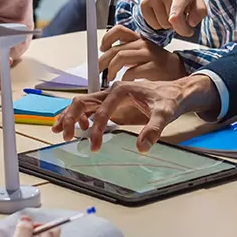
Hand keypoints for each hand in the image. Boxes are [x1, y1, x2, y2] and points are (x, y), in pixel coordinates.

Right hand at [52, 76, 217, 152]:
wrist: (175, 93)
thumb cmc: (168, 100)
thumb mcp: (165, 114)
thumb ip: (153, 130)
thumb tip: (142, 147)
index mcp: (121, 90)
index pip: (101, 111)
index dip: (96, 129)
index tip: (94, 146)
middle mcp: (111, 90)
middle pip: (83, 101)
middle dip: (71, 117)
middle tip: (65, 135)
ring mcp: (109, 96)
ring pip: (82, 103)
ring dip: (70, 116)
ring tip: (61, 131)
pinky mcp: (110, 103)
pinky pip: (89, 108)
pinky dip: (79, 116)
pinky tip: (79, 128)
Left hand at [99, 25, 184, 81]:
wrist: (178, 70)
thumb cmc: (157, 63)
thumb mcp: (142, 52)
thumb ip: (126, 51)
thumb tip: (105, 57)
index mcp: (139, 39)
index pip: (119, 31)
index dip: (107, 38)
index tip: (102, 48)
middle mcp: (143, 44)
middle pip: (115, 49)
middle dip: (102, 61)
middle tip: (99, 71)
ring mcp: (148, 55)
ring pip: (120, 57)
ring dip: (111, 70)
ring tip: (110, 78)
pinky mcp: (153, 67)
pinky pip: (131, 72)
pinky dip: (124, 79)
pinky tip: (125, 84)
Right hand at [139, 0, 206, 36]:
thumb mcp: (198, 3)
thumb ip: (200, 13)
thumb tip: (191, 23)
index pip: (177, 5)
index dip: (176, 16)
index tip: (174, 20)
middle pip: (171, 21)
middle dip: (179, 25)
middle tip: (181, 16)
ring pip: (162, 25)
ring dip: (169, 25)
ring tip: (171, 13)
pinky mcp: (144, 3)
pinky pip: (153, 25)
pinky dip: (159, 25)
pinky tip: (162, 14)